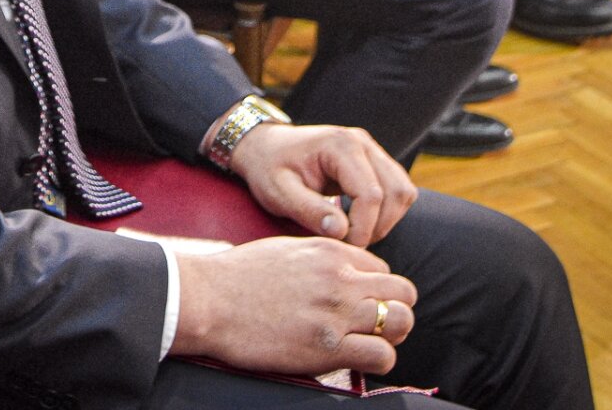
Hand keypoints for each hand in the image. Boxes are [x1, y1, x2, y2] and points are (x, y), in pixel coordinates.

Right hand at [170, 235, 417, 375]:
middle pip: (402, 292)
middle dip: (395, 308)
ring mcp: (336, 313)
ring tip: (369, 342)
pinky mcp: (327, 347)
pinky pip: (382, 355)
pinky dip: (378, 360)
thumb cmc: (238, 276)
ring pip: (401, 322)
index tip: (361, 302)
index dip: (375, 288)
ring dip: (391, 335)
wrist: (209, 300)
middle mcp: (340, 278)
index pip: (382, 267)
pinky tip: (358, 359)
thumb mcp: (286, 250)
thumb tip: (343, 275)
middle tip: (376, 324)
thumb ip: (321, 259)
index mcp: (330, 251)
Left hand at [229, 120, 417, 246]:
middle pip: (396, 193)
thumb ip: (309, 210)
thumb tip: (342, 232)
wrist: (265, 148)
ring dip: (386, 221)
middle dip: (377, 227)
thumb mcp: (278, 192)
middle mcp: (362, 143)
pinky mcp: (375, 162)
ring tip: (353, 233)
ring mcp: (372, 150)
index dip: (362, 228)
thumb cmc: (269, 168)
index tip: (341, 246)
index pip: (371, 194)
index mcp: (340, 145)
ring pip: (403, 192)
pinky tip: (358, 221)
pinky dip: (386, 213)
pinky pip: (398, 190)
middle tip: (348, 243)